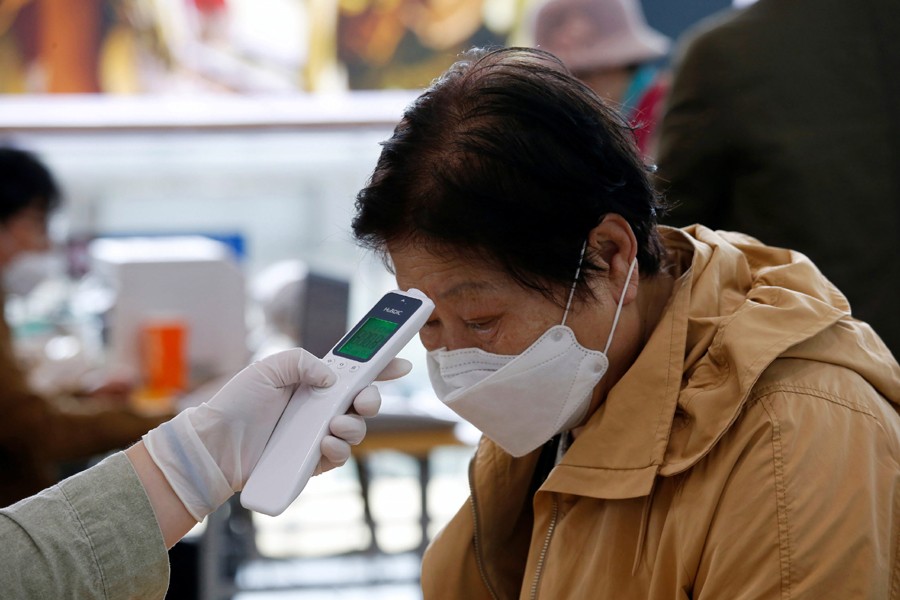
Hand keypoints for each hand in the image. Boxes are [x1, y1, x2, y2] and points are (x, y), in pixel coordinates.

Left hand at [143, 348, 410, 520]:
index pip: (354, 372)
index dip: (381, 367)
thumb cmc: (238, 403)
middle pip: (363, 403)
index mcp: (314, 382)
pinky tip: (325, 443)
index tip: (402, 364)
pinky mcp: (312, 461)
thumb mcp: (268, 368)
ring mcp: (318, 435)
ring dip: (353, 427)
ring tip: (333, 426)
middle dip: (373, 399)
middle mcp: (321, 408)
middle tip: (364, 400)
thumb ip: (302, 362)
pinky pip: (339, 456)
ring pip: (356, 431)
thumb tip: (332, 377)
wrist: (217, 444)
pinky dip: (338, 450)